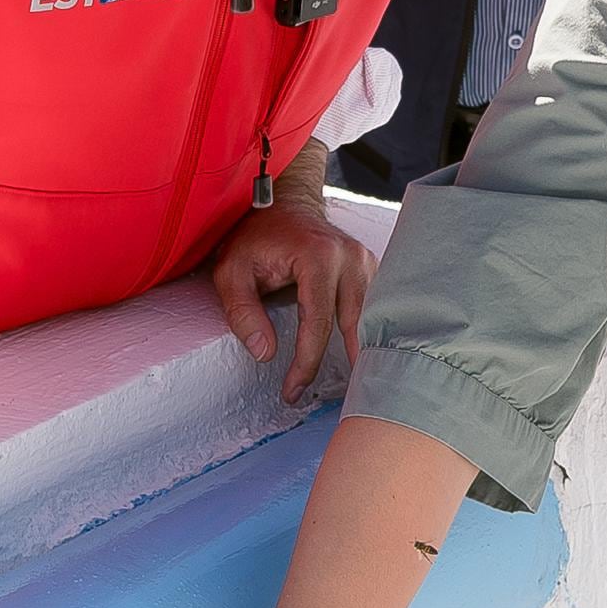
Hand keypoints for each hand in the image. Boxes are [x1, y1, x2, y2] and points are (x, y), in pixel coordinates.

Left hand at [210, 180, 376, 404]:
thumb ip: (243, 312)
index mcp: (318, 257)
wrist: (283, 202)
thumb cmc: (255, 238)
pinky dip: (368, 334)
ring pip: (370, 319)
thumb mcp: (231, 271)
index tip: (292, 392)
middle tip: (333, 405)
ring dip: (362, 352)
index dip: (305, 364)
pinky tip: (362, 361)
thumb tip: (265, 355)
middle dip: (342, 368)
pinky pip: (375, 308)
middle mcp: (351, 257)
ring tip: (353, 390)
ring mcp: (367, 260)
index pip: (317, 325)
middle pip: (353, 326)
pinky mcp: (372, 267)